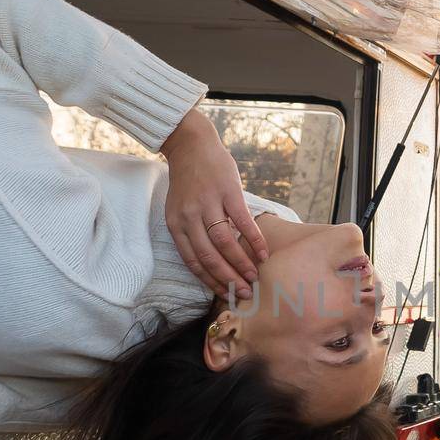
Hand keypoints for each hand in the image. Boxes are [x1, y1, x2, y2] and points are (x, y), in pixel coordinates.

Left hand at [160, 109, 269, 299]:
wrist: (191, 145)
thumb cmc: (188, 181)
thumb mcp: (180, 208)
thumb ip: (192, 232)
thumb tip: (214, 261)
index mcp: (176, 224)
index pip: (192, 261)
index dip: (210, 281)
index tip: (224, 294)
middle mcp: (189, 217)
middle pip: (209, 256)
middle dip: (227, 278)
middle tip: (244, 292)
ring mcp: (208, 203)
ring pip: (224, 242)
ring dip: (241, 262)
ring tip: (254, 276)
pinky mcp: (227, 191)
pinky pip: (242, 221)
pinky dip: (254, 239)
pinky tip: (263, 252)